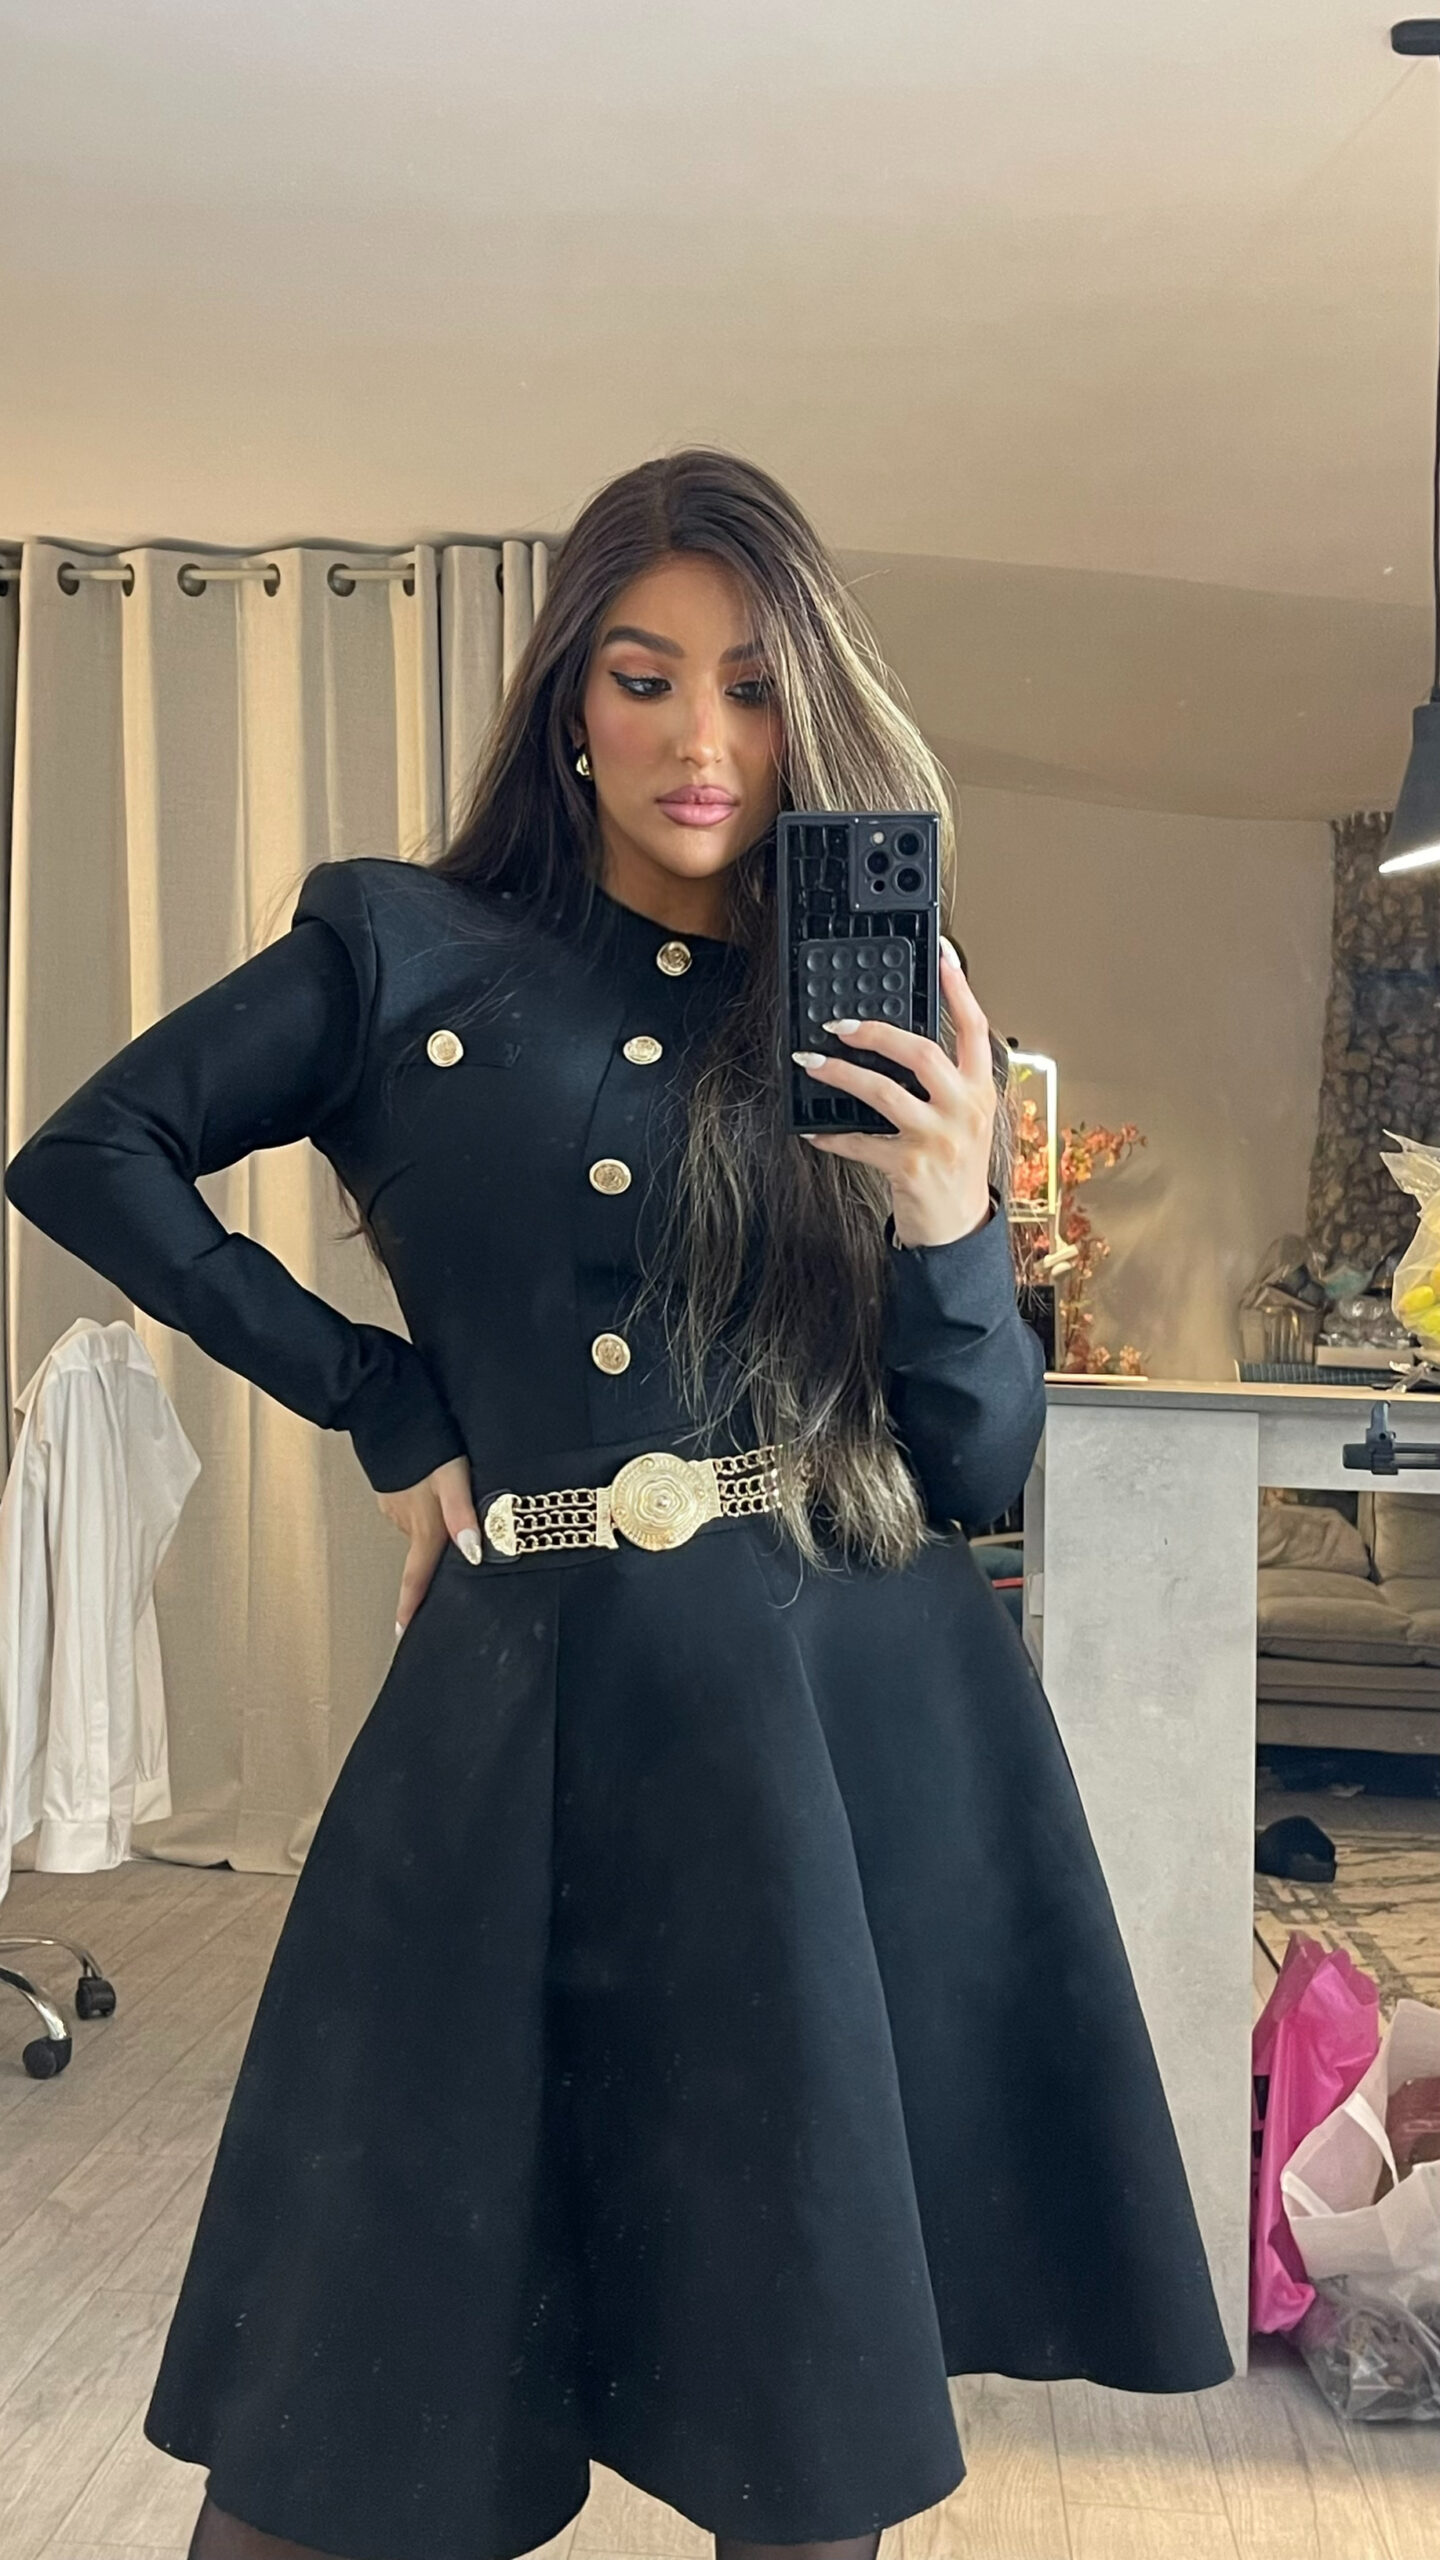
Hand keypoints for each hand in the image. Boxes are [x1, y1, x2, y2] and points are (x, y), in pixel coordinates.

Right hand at [376, 1451, 482, 1638]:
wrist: (389, 1412)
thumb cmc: (429, 1446)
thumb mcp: (455, 1479)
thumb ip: (463, 1516)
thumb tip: (473, 1553)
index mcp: (423, 1528)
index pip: (417, 1578)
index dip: (411, 1608)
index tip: (403, 1635)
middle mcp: (407, 1524)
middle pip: (424, 1555)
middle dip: (433, 1564)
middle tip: (451, 1567)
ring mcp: (396, 1508)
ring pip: (421, 1529)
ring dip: (434, 1527)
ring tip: (451, 1513)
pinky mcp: (392, 1492)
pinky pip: (413, 1510)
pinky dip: (425, 1508)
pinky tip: (434, 1492)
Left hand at [793, 936, 996, 1246]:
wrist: (959, 1229)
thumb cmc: (956, 1168)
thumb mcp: (965, 1119)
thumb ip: (946, 1083)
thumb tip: (899, 1044)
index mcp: (981, 1090)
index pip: (975, 1028)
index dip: (959, 989)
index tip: (943, 953)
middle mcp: (964, 1110)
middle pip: (922, 1053)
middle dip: (877, 1032)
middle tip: (840, 1024)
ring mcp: (938, 1139)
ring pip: (883, 1092)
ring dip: (840, 1074)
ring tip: (811, 1063)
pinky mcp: (909, 1167)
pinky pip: (860, 1142)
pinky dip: (832, 1135)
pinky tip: (816, 1130)